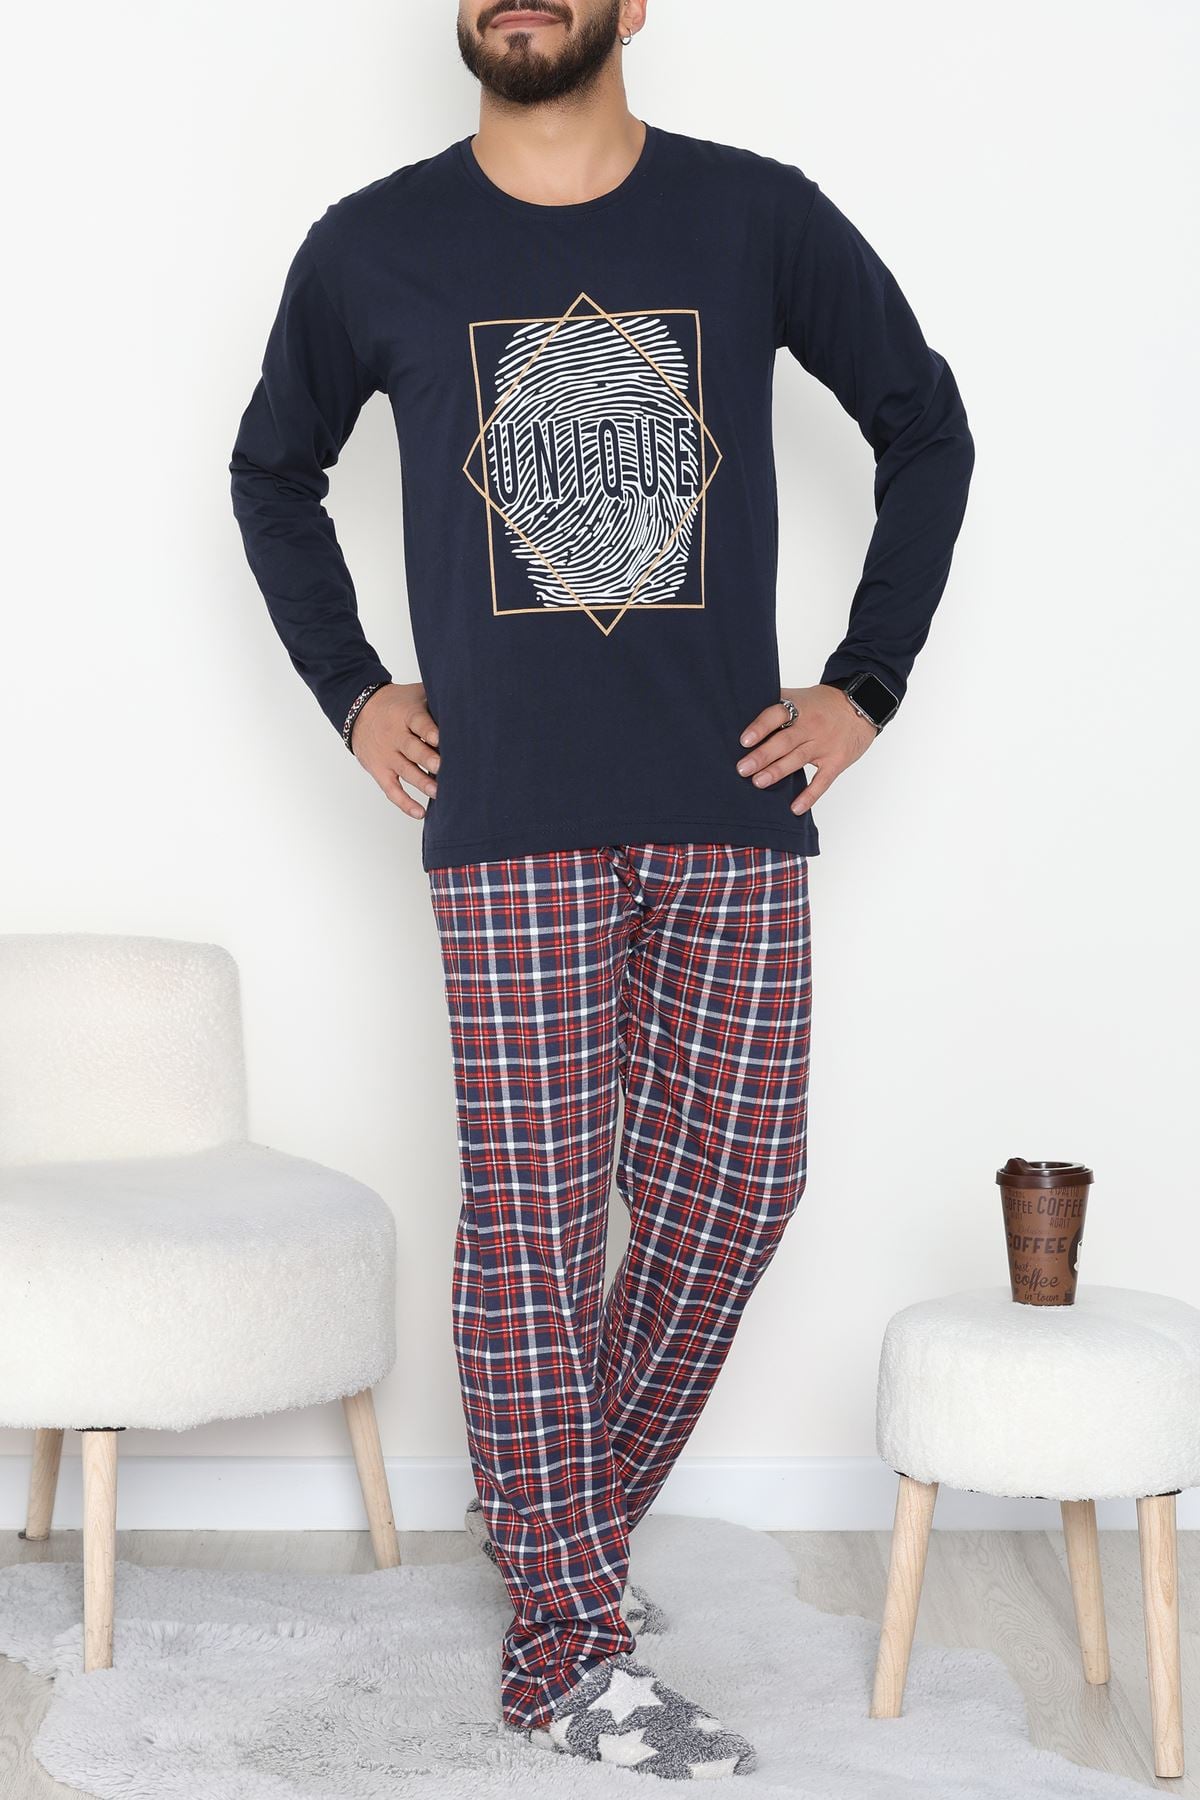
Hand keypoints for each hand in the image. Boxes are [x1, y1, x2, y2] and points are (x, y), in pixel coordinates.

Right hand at [349, 681, 440, 817]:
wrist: (358, 711)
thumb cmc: (397, 704)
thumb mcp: (415, 694)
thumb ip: (437, 699)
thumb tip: (470, 701)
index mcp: (405, 714)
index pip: (418, 722)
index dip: (429, 731)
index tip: (441, 739)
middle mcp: (395, 736)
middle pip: (412, 749)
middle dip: (427, 759)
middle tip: (442, 767)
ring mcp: (386, 756)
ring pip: (405, 771)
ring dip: (422, 782)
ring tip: (438, 792)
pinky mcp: (380, 771)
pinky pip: (392, 790)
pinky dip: (404, 803)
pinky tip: (420, 812)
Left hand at [735, 683, 878, 814]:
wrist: (863, 706)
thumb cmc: (824, 704)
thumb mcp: (801, 697)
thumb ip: (777, 704)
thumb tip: (742, 709)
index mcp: (799, 708)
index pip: (777, 715)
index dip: (760, 727)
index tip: (744, 741)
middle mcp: (811, 726)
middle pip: (784, 741)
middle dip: (762, 756)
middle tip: (742, 769)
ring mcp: (824, 745)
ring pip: (798, 760)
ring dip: (777, 772)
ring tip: (758, 782)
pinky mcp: (836, 762)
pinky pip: (822, 781)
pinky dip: (809, 796)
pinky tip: (795, 808)